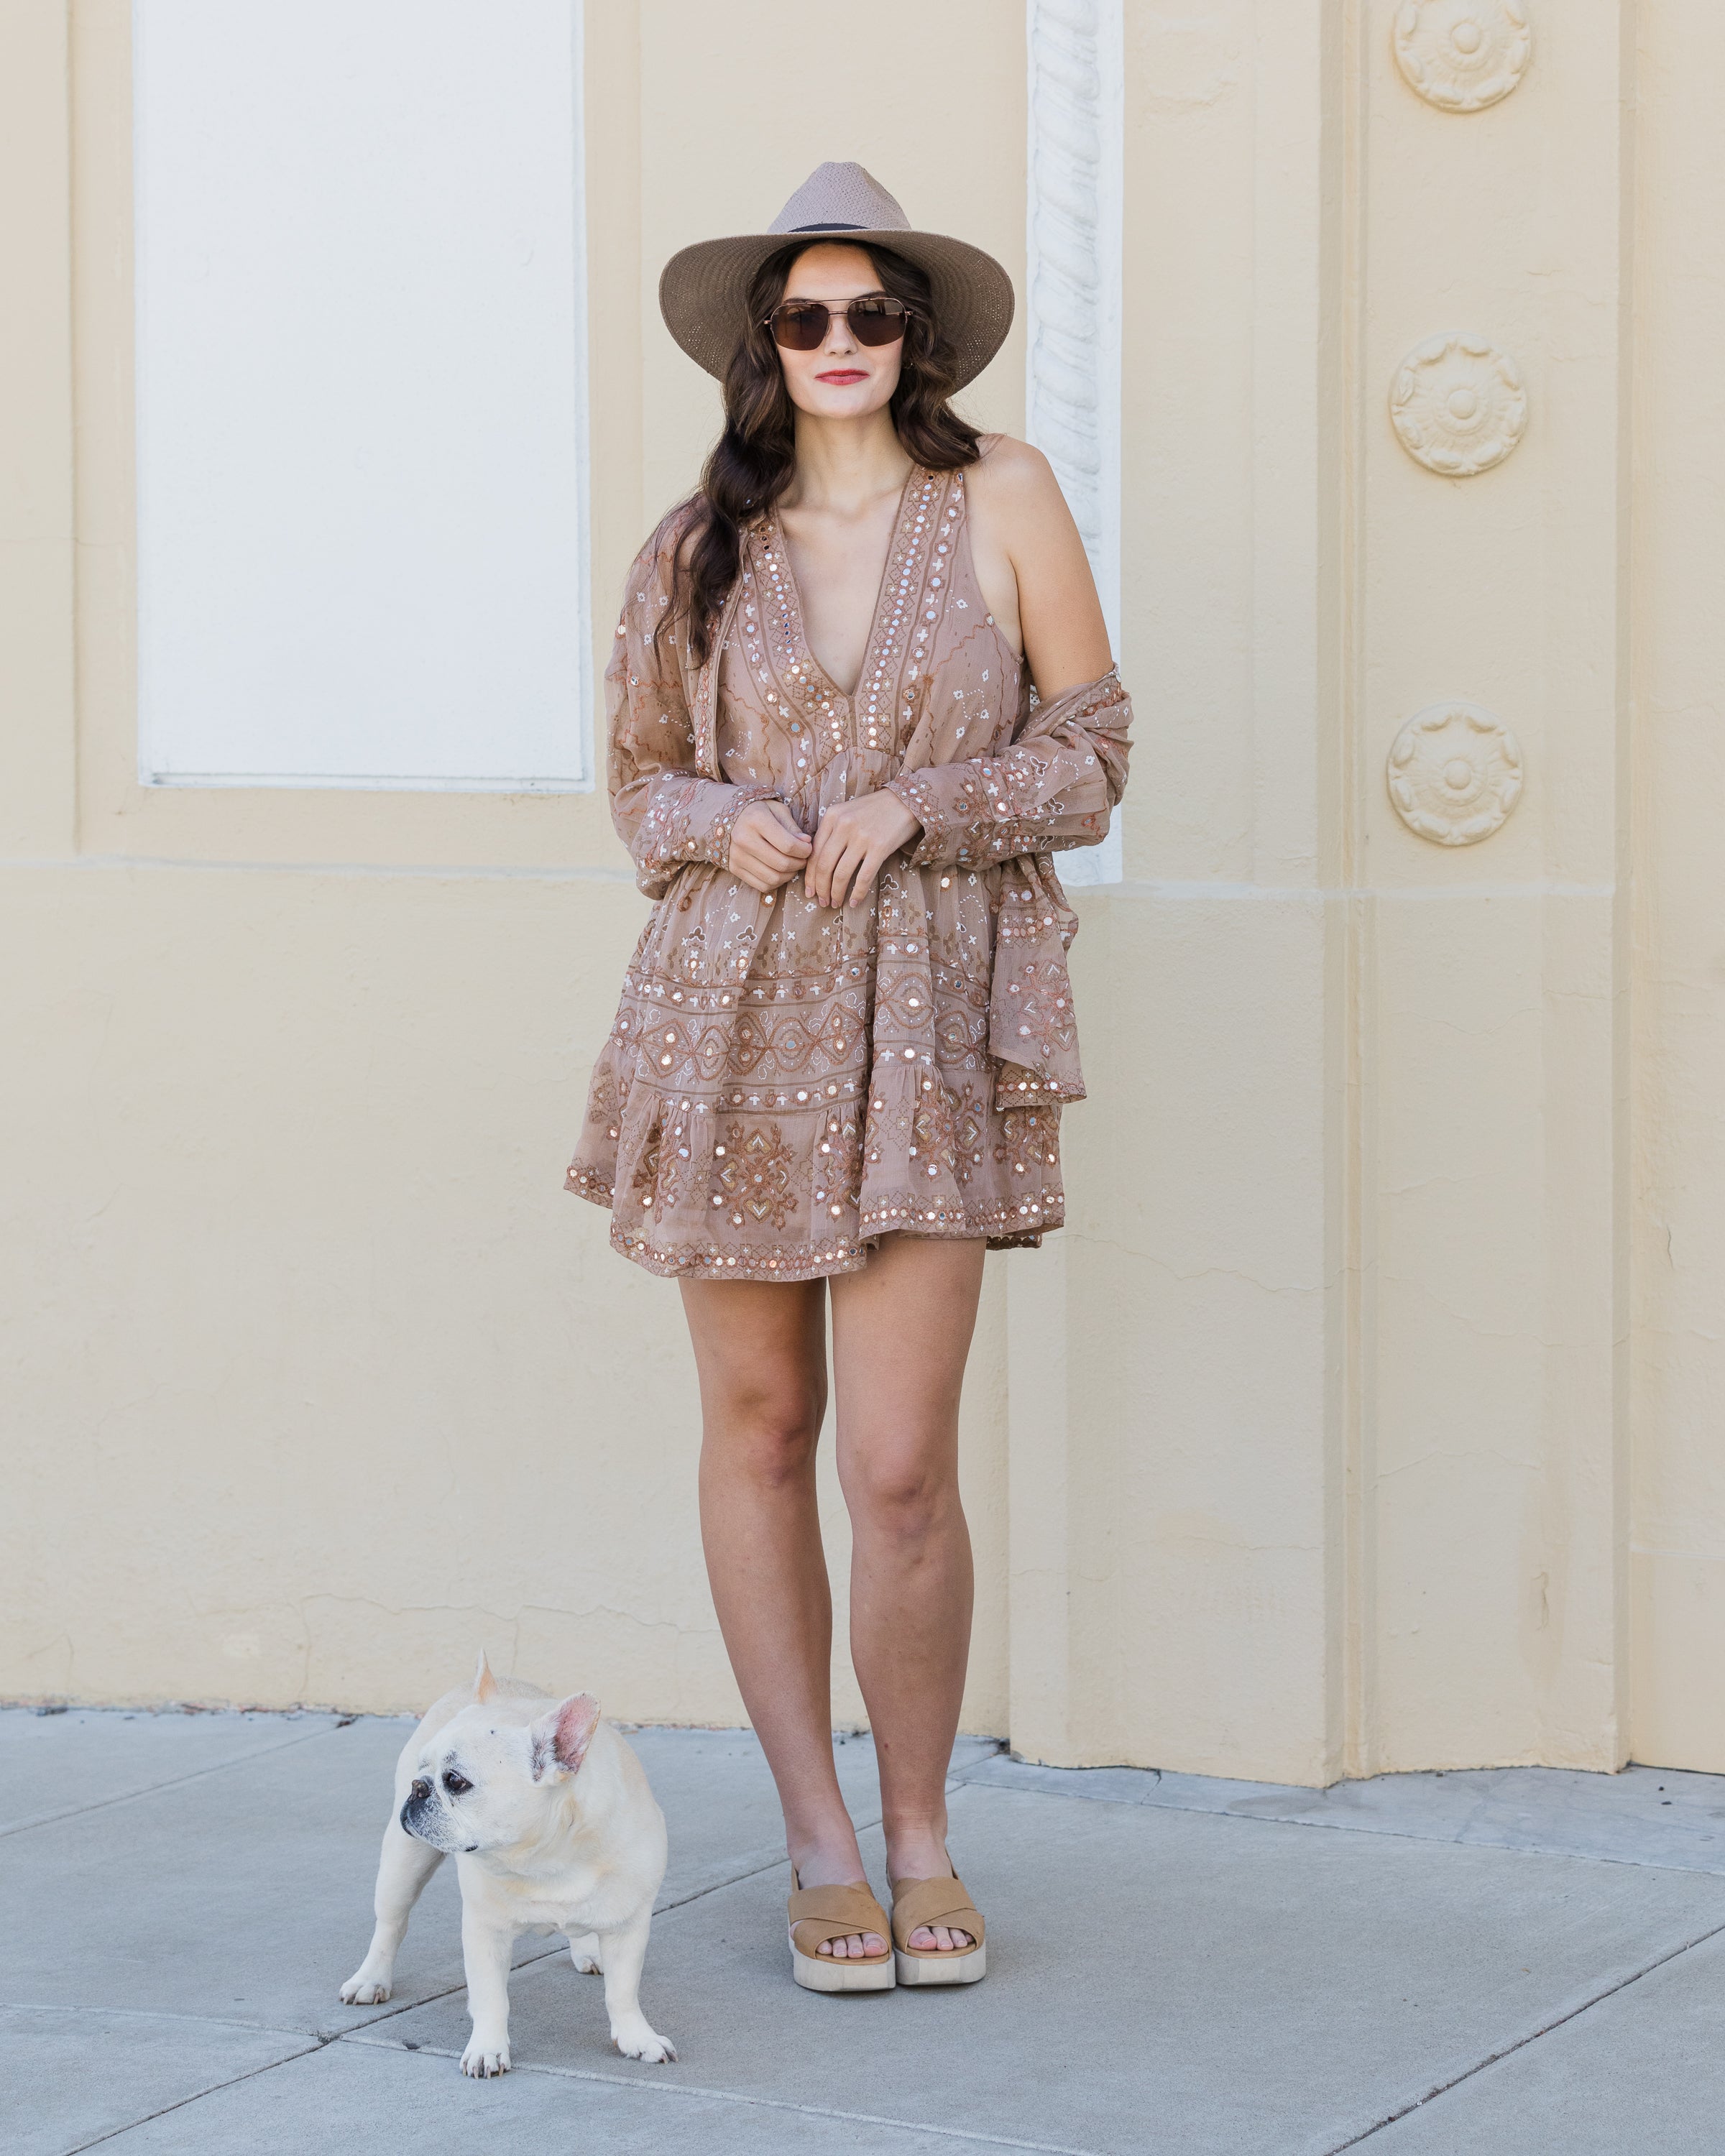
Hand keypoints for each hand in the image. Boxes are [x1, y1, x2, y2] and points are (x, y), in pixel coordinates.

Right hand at [727, 800, 812, 893]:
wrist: (731, 818)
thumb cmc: (760, 812)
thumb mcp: (778, 811)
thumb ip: (793, 828)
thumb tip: (806, 843)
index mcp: (756, 819)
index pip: (788, 845)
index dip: (804, 850)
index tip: (808, 848)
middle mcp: (743, 839)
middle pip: (781, 864)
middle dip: (799, 864)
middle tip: (803, 859)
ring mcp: (737, 856)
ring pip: (773, 878)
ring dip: (789, 875)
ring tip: (793, 865)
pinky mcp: (734, 868)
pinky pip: (762, 885)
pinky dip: (776, 883)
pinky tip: (780, 872)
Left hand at [807, 789, 921, 909]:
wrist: (907, 800)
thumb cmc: (875, 809)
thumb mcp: (847, 813)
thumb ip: (832, 831)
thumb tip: (819, 863)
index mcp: (832, 816)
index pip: (814, 852)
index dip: (810, 876)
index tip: (809, 890)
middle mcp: (844, 825)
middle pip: (824, 865)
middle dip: (820, 888)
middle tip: (822, 902)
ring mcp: (862, 837)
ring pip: (841, 874)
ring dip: (836, 893)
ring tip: (836, 903)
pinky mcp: (880, 847)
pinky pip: (863, 877)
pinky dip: (857, 893)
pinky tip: (854, 902)